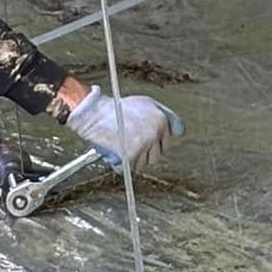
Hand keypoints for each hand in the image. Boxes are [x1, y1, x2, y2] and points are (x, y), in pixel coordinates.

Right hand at [67, 86, 183, 172]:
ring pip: (144, 163)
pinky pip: (130, 168)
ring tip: (120, 145)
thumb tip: (178, 131)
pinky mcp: (132, 154)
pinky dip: (121, 165)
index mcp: (161, 119)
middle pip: (156, 155)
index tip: (144, 142)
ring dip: (132, 160)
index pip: (167, 142)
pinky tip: (115, 152)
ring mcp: (144, 143)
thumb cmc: (115, 108)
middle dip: (143, 153)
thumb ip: (161, 116)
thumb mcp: (144, 103)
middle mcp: (155, 131)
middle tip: (128, 143)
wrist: (93, 113)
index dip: (154, 143)